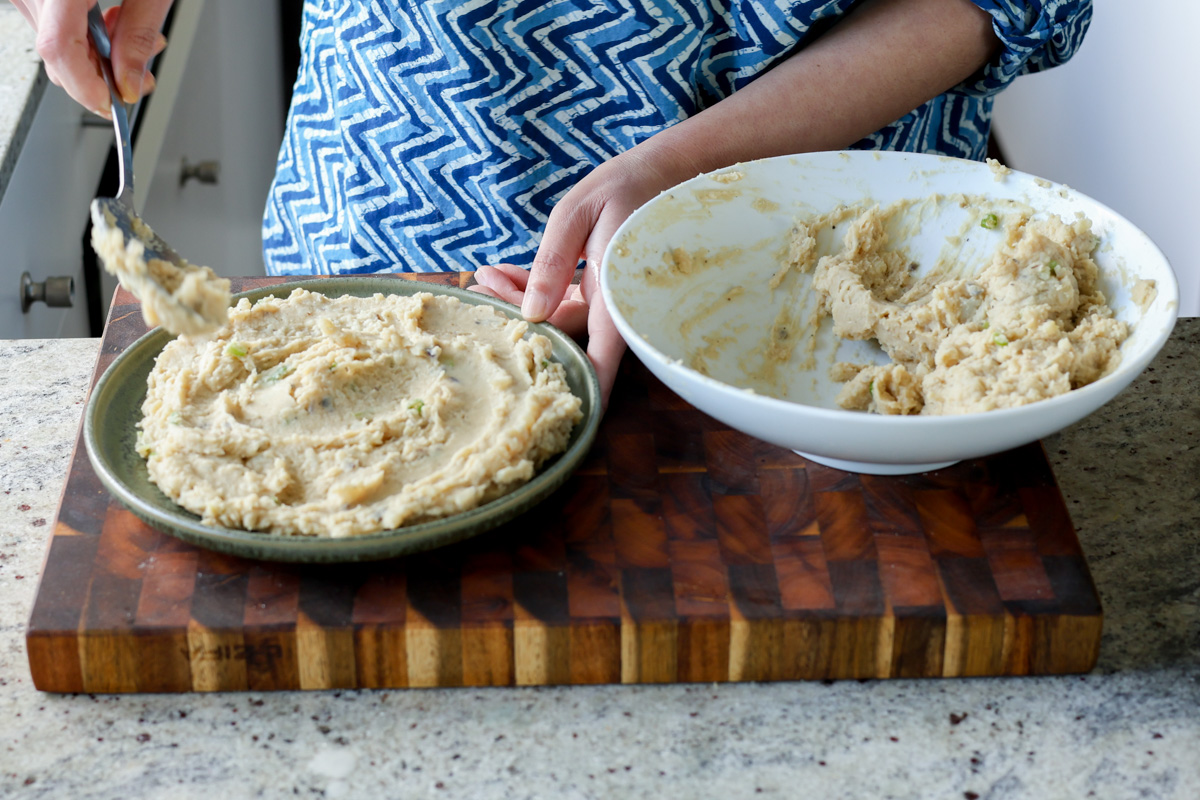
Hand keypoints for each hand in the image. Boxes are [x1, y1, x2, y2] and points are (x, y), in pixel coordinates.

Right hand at [11, 0, 170, 115]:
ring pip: (53, 44)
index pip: (57, 49)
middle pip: (56, 53)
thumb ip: (138, 35)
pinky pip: (49, 24)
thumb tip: (128, 83)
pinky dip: (81, 35)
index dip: (86, 86)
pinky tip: (107, 19)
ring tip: (127, 27)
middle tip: (142, 73)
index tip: (112, 103)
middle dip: (102, 74)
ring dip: (95, 54)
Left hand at [473, 142, 700, 409]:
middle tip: (480, 285)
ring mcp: (604, 300)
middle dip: (516, 313)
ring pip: (555, 317)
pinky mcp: (595, 290)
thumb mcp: (578, 215)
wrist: (658, 172)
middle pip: (561, 331)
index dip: (588, 385)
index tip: (570, 411)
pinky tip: (501, 273)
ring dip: (518, 298)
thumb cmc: (623, 188)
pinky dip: (531, 288)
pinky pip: (559, 300)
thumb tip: (532, 314)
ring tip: (484, 275)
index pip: (601, 352)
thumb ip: (552, 262)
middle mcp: (613, 305)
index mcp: (616, 292)